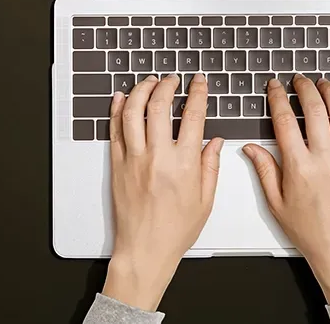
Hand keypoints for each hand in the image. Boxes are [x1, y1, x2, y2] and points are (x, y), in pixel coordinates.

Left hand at [102, 74, 224, 311]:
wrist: (144, 250)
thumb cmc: (175, 231)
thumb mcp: (205, 200)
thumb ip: (211, 166)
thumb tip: (215, 141)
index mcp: (184, 165)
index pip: (192, 116)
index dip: (197, 93)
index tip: (198, 82)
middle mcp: (157, 157)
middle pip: (159, 106)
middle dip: (167, 85)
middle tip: (173, 79)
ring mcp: (134, 159)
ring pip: (133, 112)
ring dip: (142, 91)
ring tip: (150, 82)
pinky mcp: (117, 165)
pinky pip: (114, 130)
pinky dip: (117, 109)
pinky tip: (122, 98)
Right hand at [243, 76, 329, 304]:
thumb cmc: (310, 230)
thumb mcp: (277, 203)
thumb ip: (265, 170)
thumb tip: (250, 147)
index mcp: (300, 167)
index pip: (285, 121)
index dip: (278, 99)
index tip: (275, 87)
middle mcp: (326, 158)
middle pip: (314, 110)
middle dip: (304, 88)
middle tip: (299, 80)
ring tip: (323, 83)